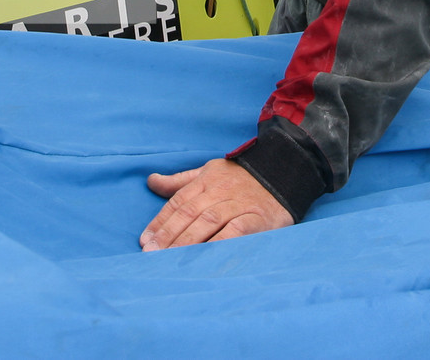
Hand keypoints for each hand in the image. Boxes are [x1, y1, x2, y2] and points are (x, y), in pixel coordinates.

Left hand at [140, 158, 292, 249]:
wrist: (284, 171)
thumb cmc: (240, 177)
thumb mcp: (209, 171)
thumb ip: (180, 181)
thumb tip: (151, 181)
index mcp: (206, 180)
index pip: (178, 202)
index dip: (160, 222)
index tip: (145, 240)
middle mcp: (220, 191)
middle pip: (190, 213)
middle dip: (169, 235)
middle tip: (151, 254)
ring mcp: (239, 204)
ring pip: (209, 222)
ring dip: (188, 242)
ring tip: (171, 259)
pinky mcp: (257, 217)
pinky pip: (236, 231)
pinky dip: (220, 244)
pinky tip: (205, 258)